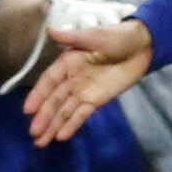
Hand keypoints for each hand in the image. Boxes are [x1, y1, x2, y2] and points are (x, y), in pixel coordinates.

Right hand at [23, 19, 153, 145]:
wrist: (142, 47)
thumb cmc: (118, 37)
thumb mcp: (96, 36)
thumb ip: (73, 37)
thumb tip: (50, 29)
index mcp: (68, 62)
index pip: (49, 81)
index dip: (38, 95)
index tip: (28, 110)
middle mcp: (71, 78)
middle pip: (55, 100)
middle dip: (44, 116)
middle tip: (33, 133)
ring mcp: (83, 91)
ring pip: (65, 111)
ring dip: (53, 125)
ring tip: (40, 142)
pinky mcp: (96, 101)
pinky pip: (81, 114)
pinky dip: (71, 125)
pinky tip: (61, 137)